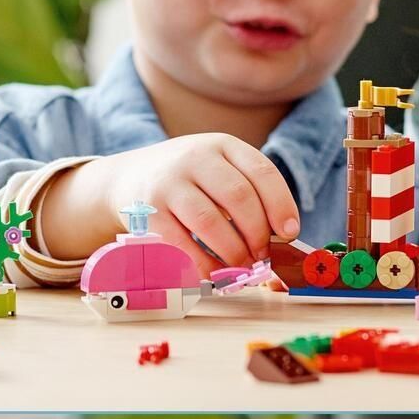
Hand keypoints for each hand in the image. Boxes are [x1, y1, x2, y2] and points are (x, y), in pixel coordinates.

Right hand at [43, 134, 299, 276]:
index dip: (281, 205)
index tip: (290, 233)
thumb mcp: (218, 171)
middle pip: (239, 198)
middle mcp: (196, 158)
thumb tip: (281, 240)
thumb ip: (248, 195)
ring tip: (242, 266)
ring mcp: (169, 183)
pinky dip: (203, 264)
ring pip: (210, 222)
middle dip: (257, 234)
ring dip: (233, 252)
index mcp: (222, 146)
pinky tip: (215, 272)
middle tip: (262, 256)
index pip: (262, 172)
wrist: (128, 178)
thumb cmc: (189, 181)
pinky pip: (182, 243)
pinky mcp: (149, 211)